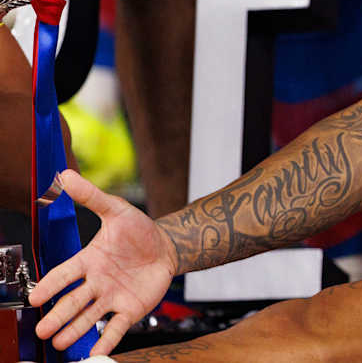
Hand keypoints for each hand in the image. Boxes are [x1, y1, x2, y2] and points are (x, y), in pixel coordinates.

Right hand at [28, 170, 178, 354]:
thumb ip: (92, 197)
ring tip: (59, 342)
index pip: (64, 275)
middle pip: (73, 302)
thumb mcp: (116, 210)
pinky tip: (94, 352)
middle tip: (43, 329)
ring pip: (89, 317)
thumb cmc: (138, 230)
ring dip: (74, 330)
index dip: (50, 286)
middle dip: (58, 316)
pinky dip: (105, 340)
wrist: (167, 246)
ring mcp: (111, 298)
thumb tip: (65, 176)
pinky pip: (116, 327)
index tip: (36, 297)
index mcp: (88, 261)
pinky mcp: (130, 309)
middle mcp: (96, 283)